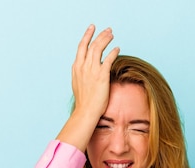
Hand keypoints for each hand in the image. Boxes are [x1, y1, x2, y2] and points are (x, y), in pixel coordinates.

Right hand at [56, 25, 118, 150]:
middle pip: (91, 45)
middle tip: (107, 30)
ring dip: (106, 39)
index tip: (91, 28)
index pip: (81, 47)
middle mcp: (83, 66)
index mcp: (76, 68)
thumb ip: (82, 75)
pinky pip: (108, 59)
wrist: (86, 111)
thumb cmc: (84, 102)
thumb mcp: (78, 84)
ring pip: (99, 48)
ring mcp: (92, 70)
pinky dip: (113, 52)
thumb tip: (86, 71)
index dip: (87, 36)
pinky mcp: (101, 75)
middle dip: (99, 35)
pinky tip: (117, 48)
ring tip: (112, 34)